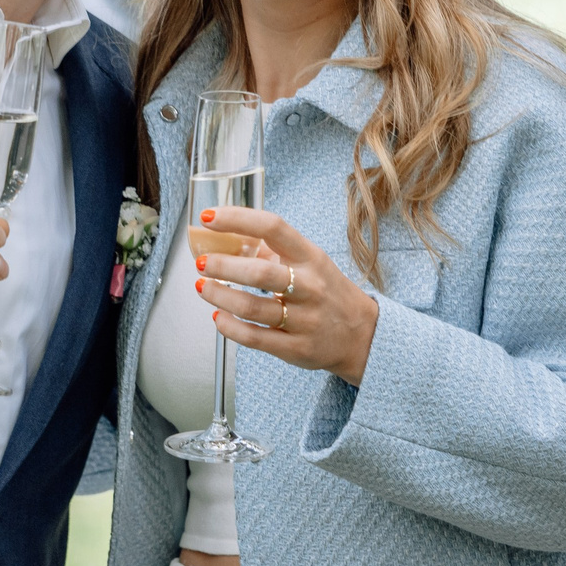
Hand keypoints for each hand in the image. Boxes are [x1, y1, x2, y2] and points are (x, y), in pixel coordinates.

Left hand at [193, 207, 378, 386]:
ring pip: (251, 307)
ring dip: (219, 296)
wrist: (363, 335)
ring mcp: (304, 320)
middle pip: (259, 273)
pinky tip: (218, 317)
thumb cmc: (328, 293)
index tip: (209, 218)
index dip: (237, 219)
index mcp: (311, 258)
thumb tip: (226, 241)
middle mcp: (309, 286)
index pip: (273, 228)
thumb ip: (272, 253)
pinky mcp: (295, 348)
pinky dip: (229, 327)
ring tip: (203, 287)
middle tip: (201, 262)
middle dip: (222, 266)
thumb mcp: (310, 264)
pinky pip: (254, 338)